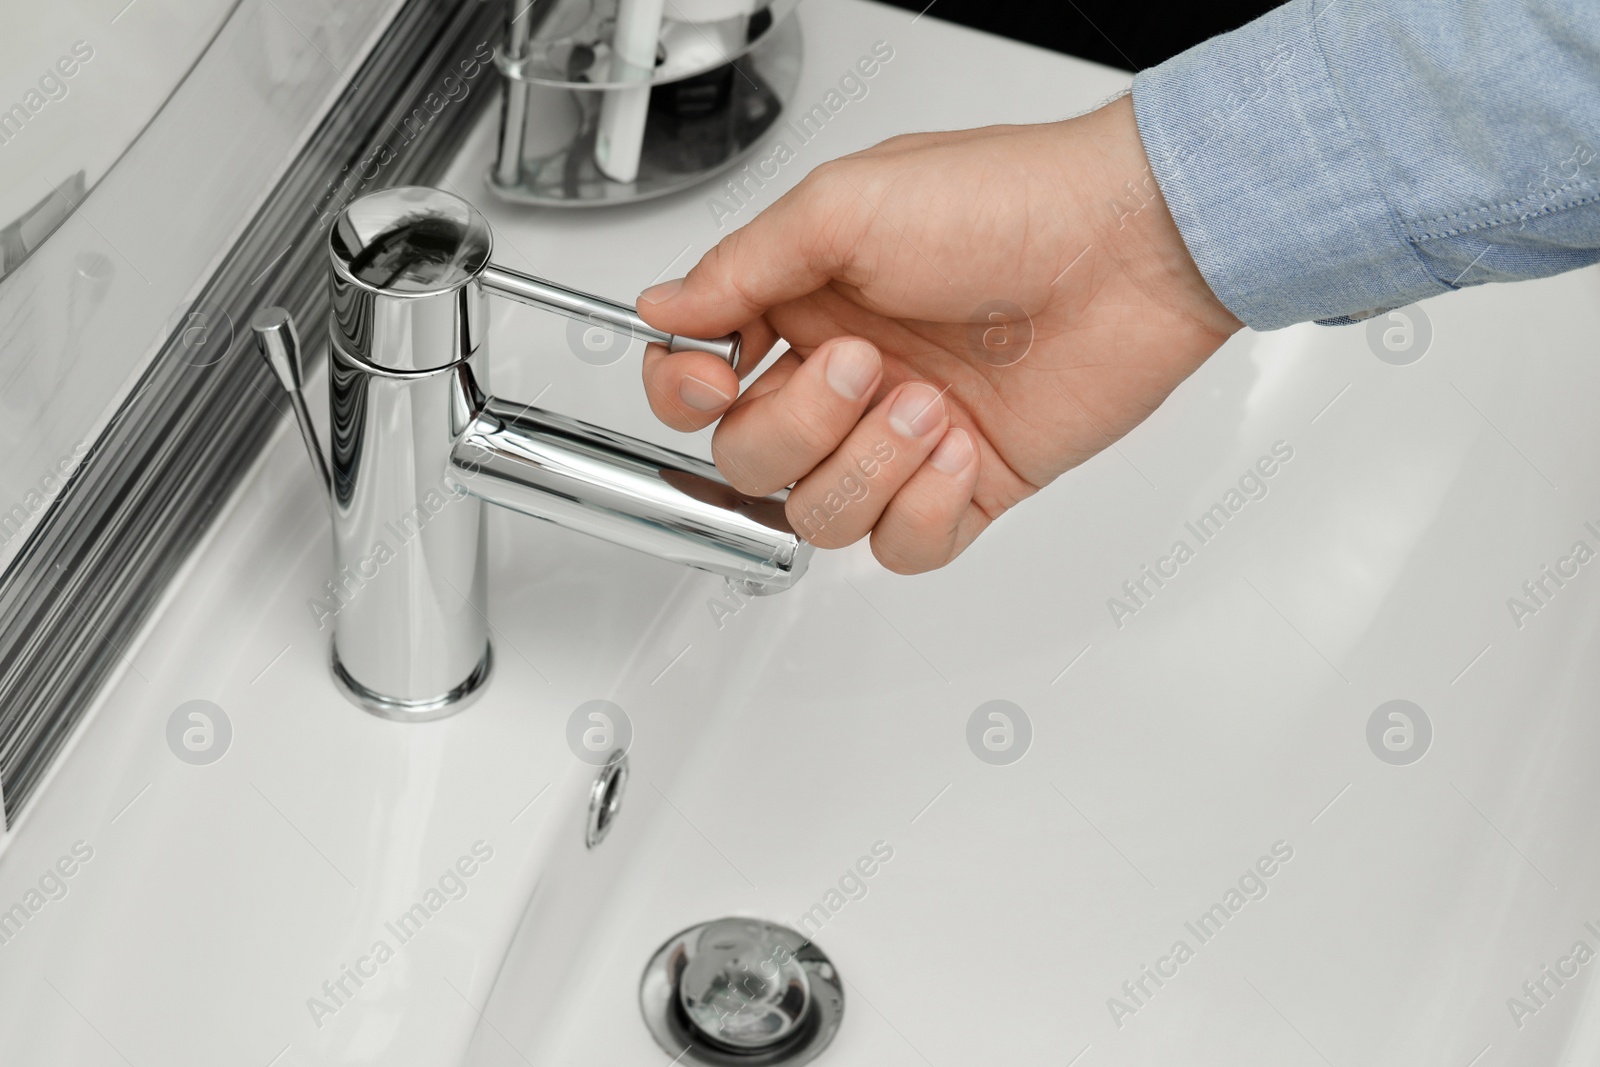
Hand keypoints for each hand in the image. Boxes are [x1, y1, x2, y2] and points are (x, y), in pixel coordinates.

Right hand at [636, 95, 1241, 572]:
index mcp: (805, 307)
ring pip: (819, 517)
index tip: (715, 378)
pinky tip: (961, 449)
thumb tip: (661, 308)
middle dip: (797, 427)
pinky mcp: (965, 485)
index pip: (699, 384)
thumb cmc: (1007, 202)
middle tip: (863, 366)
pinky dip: (925, 512)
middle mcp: (846, 378)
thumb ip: (741, 268)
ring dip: (867, 468)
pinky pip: (904, 547)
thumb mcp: (846, 205)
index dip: (687, 397)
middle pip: (750, 462)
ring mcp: (901, 439)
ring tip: (929, 405)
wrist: (1130, 247)